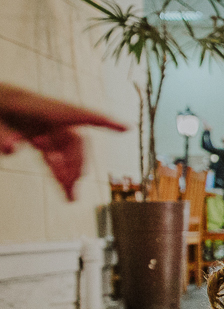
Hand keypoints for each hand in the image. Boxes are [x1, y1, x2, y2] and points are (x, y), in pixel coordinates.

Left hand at [0, 83, 126, 199]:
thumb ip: (3, 136)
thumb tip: (10, 150)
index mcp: (44, 108)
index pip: (80, 114)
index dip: (106, 122)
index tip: (127, 128)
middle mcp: (51, 119)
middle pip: (76, 143)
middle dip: (77, 166)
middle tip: (73, 187)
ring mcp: (47, 129)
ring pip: (68, 154)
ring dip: (71, 176)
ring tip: (71, 199)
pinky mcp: (40, 138)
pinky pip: (57, 158)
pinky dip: (60, 174)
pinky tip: (64, 190)